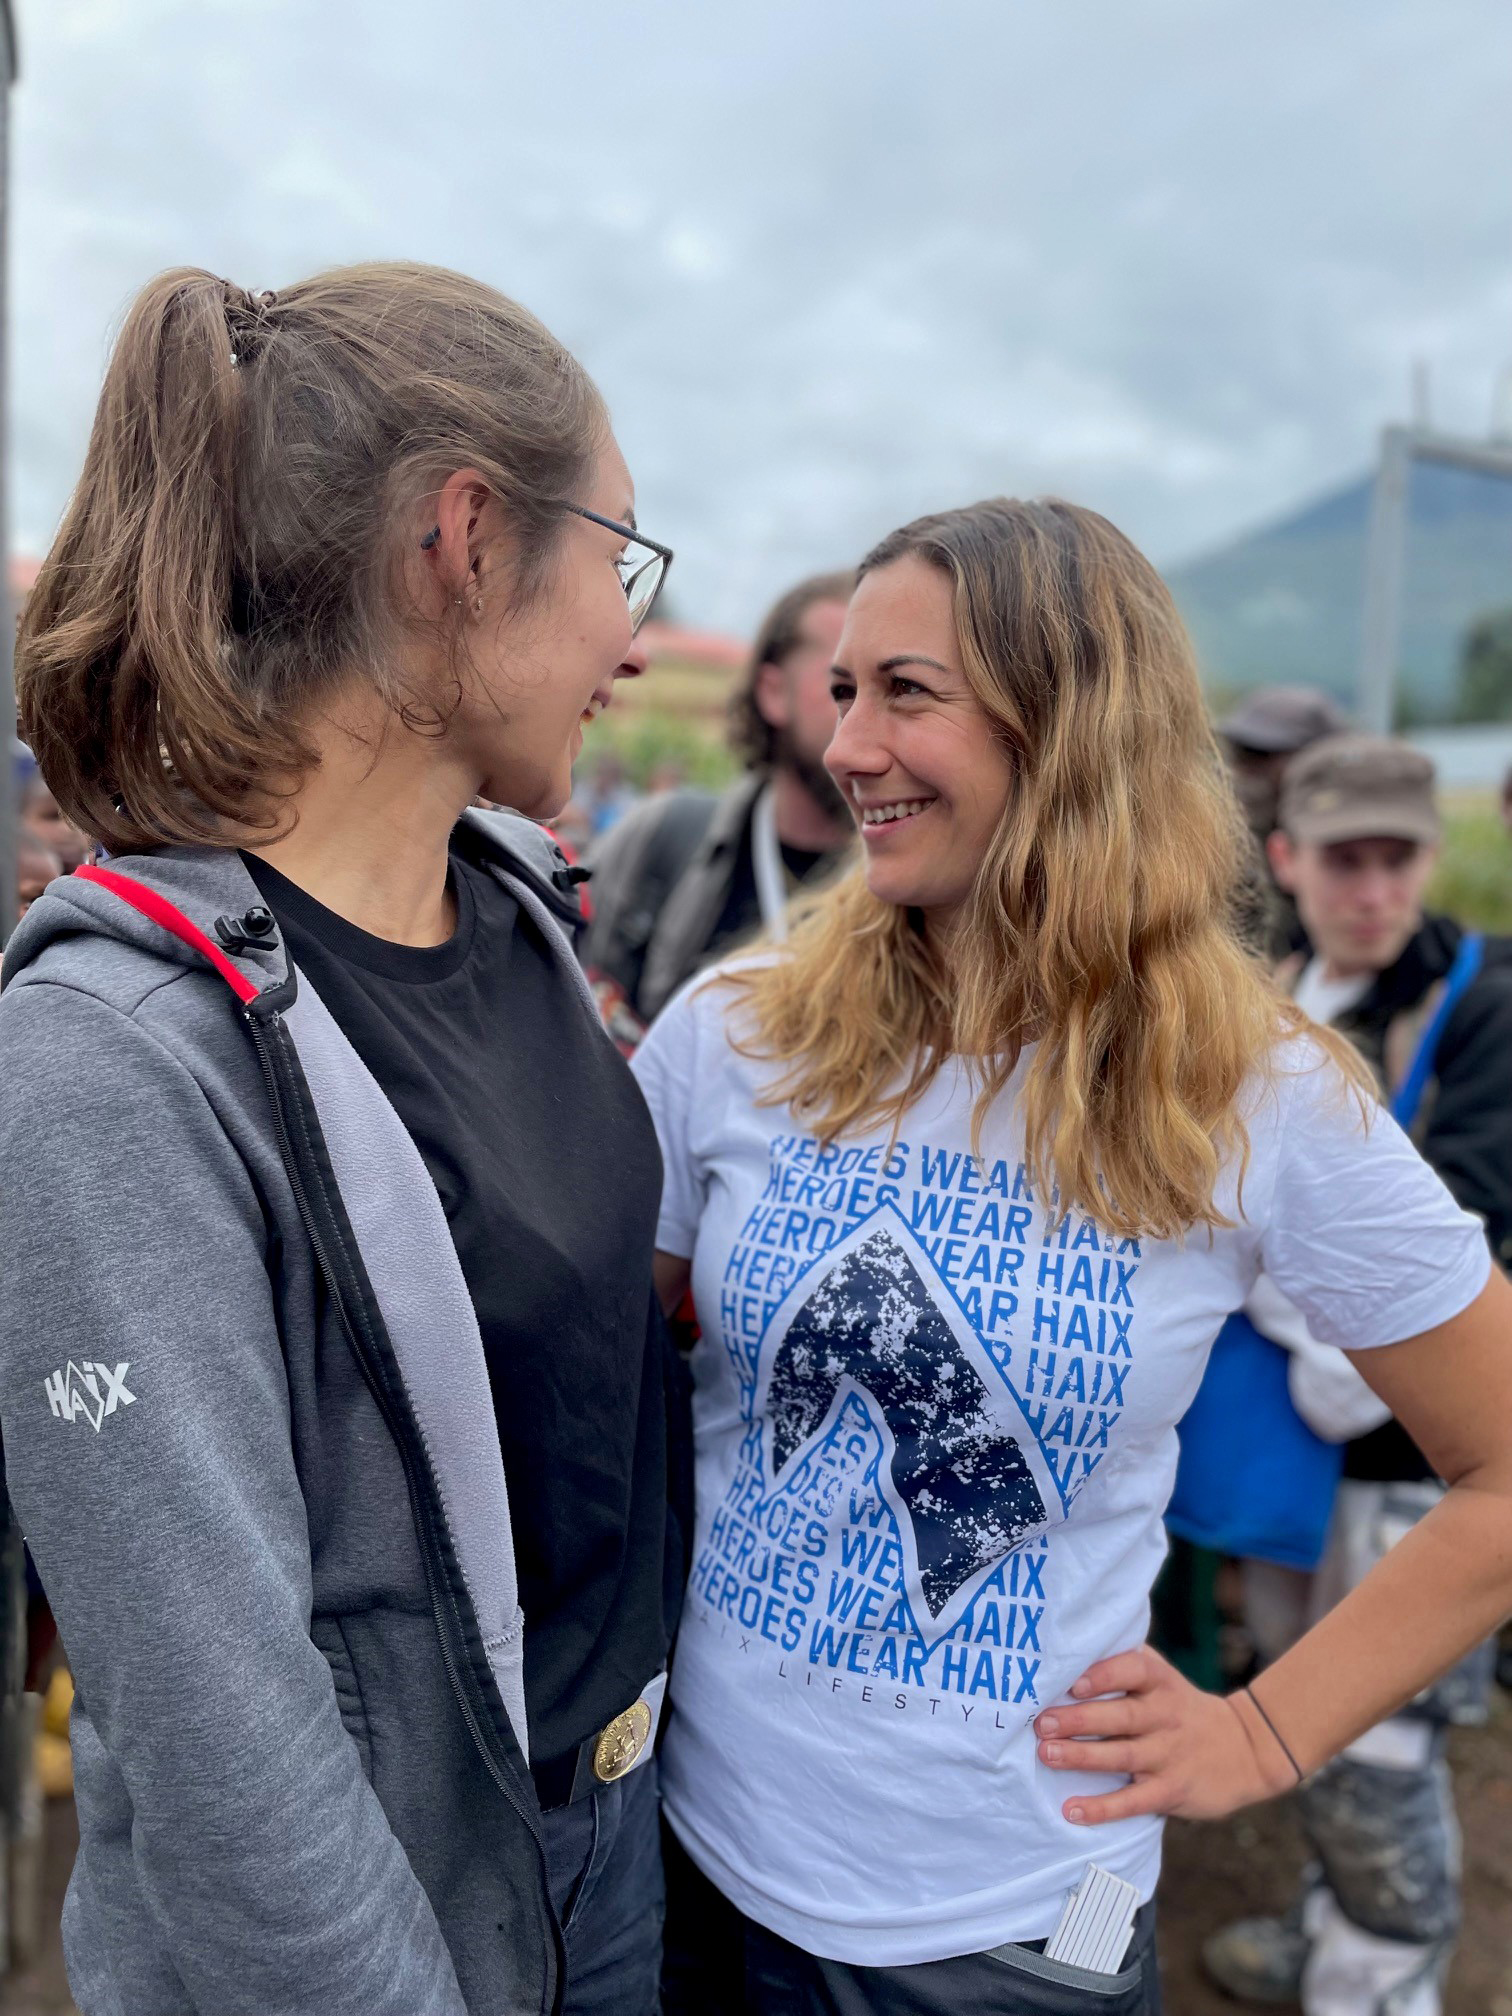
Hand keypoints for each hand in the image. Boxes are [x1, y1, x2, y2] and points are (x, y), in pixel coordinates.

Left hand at [1033, 1645, 1300, 1825]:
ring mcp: (1169, 1755)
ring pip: (1122, 1756)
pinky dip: (1103, 1808)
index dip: (1104, 1674)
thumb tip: (1067, 1654)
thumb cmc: (1181, 1708)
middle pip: (1121, 1716)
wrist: (1245, 1749)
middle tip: (1042, 1723)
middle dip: (1080, 1719)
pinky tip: (1072, 1810)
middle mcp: (1165, 1716)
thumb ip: (1123, 1664)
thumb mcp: (1163, 1679)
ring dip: (1082, 1757)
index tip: (1074, 1682)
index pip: (1133, 1670)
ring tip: (1047, 1755)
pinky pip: (1134, 1800)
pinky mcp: (1172, 1791)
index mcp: (1160, 1682)